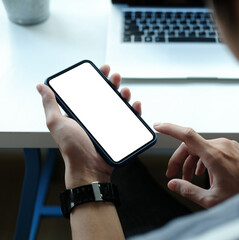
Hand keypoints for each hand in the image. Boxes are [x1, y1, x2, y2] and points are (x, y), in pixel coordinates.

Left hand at [37, 65, 141, 188]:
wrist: (89, 169)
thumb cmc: (72, 148)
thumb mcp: (56, 123)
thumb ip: (50, 104)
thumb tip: (41, 87)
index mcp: (81, 114)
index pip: (89, 91)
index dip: (96, 78)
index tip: (101, 69)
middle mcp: (94, 118)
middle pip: (106, 96)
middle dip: (112, 83)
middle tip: (115, 77)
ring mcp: (108, 126)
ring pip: (119, 106)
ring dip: (124, 95)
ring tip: (126, 91)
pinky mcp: (119, 133)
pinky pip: (129, 120)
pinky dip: (135, 111)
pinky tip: (135, 105)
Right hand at [154, 123, 238, 208]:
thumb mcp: (212, 199)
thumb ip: (188, 190)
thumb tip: (173, 184)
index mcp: (214, 155)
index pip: (186, 135)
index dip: (169, 128)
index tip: (158, 126)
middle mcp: (221, 145)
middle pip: (191, 145)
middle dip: (179, 159)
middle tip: (172, 175)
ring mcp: (229, 145)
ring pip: (201, 148)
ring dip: (191, 161)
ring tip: (189, 179)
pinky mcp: (234, 148)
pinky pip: (212, 149)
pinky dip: (203, 159)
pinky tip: (203, 174)